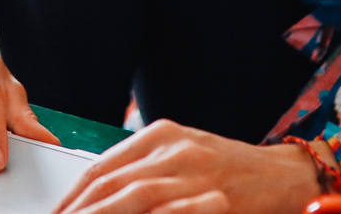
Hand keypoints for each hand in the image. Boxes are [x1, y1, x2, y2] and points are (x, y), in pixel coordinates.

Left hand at [51, 119, 320, 213]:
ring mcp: (195, 173)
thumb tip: (96, 193)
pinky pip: (170, 213)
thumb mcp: (181, 156)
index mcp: (160, 135)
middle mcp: (174, 149)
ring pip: (134, 199)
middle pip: (111, 184)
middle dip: (80, 210)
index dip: (73, 195)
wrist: (283, 175)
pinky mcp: (215, 199)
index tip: (56, 212)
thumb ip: (143, 169)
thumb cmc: (227, 169)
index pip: (101, 166)